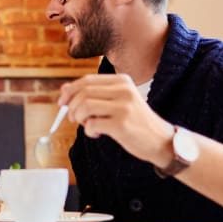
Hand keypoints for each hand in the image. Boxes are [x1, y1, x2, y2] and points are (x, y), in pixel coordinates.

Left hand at [57, 74, 171, 163]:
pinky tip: (97, 134)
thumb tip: (63, 89)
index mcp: (122, 81)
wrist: (161, 140)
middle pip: (83, 92)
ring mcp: (123, 106)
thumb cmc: (135, 121)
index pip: (87, 80)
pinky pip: (91, 124)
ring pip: (85, 106)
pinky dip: (88, 130)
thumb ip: (93, 95)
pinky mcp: (121, 124)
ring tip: (86, 125)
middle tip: (72, 118)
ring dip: (78, 118)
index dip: (70, 91)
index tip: (61, 102)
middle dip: (71, 106)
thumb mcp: (116, 102)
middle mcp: (123, 90)